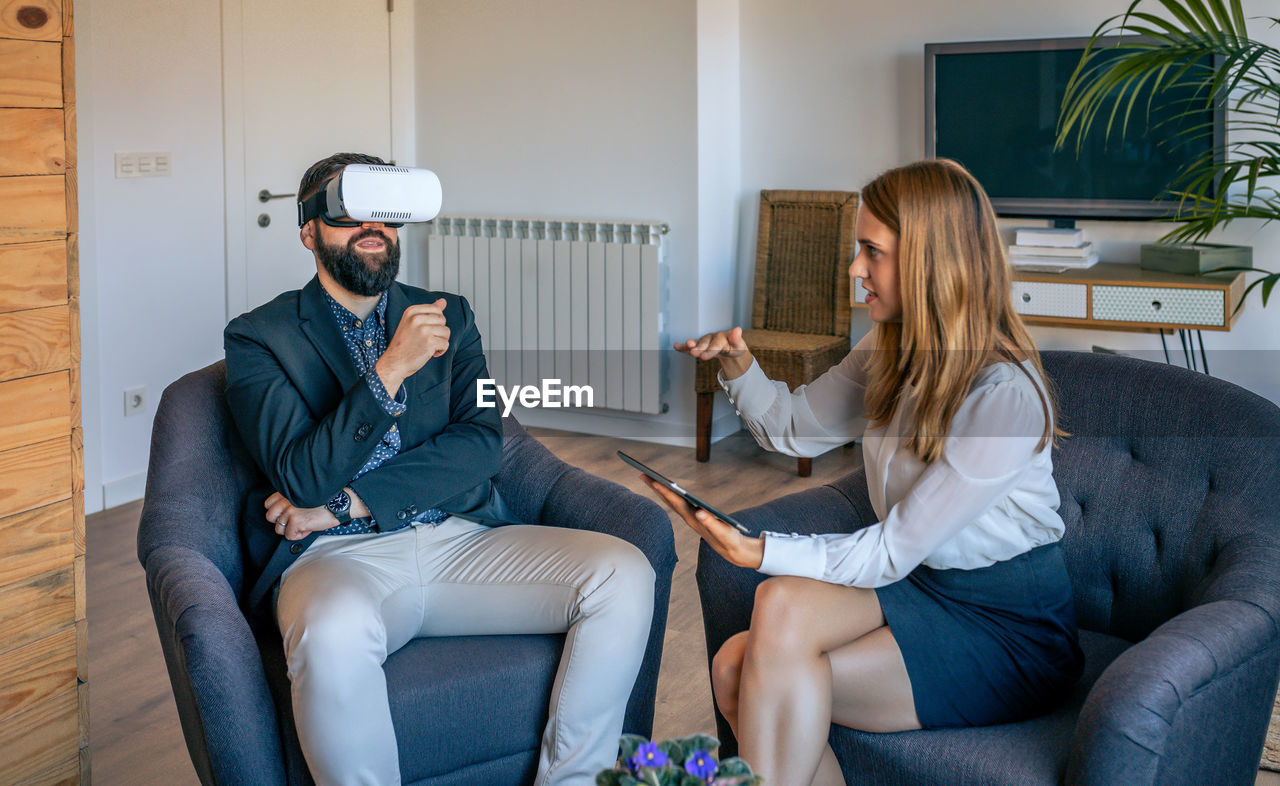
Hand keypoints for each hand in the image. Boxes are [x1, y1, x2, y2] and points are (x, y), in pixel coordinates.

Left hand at [264, 491, 338, 540]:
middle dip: (282, 522)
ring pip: (279, 529)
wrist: (340, 504)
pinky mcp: (295, 521)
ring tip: (304, 525)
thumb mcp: (305, 496)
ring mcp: (289, 510)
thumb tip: (283, 516)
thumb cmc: (326, 500)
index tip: (287, 514)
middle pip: (270, 517)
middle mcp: (286, 500)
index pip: (268, 504)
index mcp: (288, 491)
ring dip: (291, 529)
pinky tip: (308, 528)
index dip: (277, 512)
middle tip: (294, 521)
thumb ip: (291, 501)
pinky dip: (299, 535)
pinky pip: (289, 535)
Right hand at [376, 298, 449, 391]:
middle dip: (438, 331)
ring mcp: (423, 330)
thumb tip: (443, 301)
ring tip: (428, 345)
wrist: (394, 362)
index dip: (435, 321)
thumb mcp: (412, 323)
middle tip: (426, 339)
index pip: (437, 309)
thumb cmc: (404, 344)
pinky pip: (445, 344)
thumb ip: (428, 311)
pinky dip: (441, 350)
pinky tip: (430, 352)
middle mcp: (417, 319)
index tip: (425, 329)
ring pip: (446, 332)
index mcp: (412, 311)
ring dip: (440, 341)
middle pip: (443, 320)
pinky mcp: (429, 342)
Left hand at [641, 475, 763, 568]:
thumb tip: (700, 512)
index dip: (666, 491)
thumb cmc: (728, 539)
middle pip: (669, 500)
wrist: (731, 550)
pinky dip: (670, 495)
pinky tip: (666, 489)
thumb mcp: (723, 532)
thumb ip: (711, 523)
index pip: (676, 502)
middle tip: (643, 474)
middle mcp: (689, 517)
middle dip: (657, 488)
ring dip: (661, 490)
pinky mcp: (694, 517)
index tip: (654, 481)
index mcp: (694, 519)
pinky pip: (677, 503)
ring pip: (672, 502)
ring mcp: (690, 517)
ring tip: (650, 479)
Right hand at [674, 326, 752, 379]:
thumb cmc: (735, 348)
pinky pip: (690, 347)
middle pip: (705, 344)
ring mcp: (704, 341)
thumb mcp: (739, 346)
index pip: (716, 344)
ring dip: (690, 346)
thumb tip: (738, 329)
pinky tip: (676, 346)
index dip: (710, 350)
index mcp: (722, 337)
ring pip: (697, 344)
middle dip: (699, 349)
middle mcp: (712, 338)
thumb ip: (737, 339)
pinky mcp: (699, 346)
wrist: (731, 349)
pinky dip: (683, 347)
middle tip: (694, 353)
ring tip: (685, 346)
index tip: (703, 356)